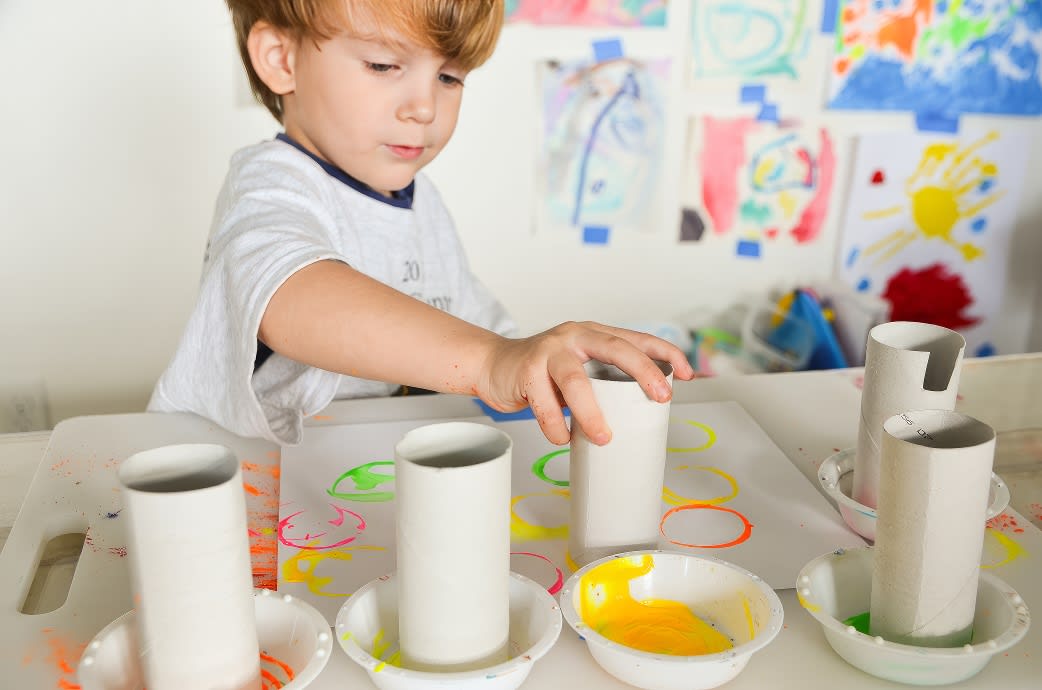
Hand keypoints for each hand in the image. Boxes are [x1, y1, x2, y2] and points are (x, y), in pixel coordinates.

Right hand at [478, 321, 694, 445]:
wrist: (493, 365)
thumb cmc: (543, 371)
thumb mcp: (579, 365)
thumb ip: (604, 377)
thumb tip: (642, 409)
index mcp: (593, 334)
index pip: (637, 338)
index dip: (666, 352)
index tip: (688, 373)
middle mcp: (574, 336)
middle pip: (615, 348)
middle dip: (644, 371)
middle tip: (661, 398)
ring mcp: (548, 351)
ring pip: (576, 382)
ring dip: (592, 413)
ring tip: (604, 437)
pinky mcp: (526, 371)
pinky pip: (545, 406)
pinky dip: (556, 428)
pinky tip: (562, 437)